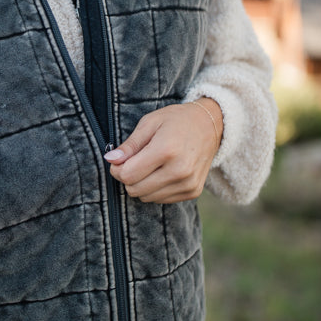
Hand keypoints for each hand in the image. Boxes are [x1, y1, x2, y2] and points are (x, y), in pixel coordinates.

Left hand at [103, 99, 221, 202]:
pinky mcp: (193, 191)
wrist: (210, 125)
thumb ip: (130, 145)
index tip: (119, 160)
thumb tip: (111, 160)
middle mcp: (179, 170)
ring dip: (142, 184)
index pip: (128, 175)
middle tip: (134, 161)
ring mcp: (188, 183)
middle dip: (128, 177)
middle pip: (135, 189)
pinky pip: (161, 200)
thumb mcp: (149, 123)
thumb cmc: (176, 120)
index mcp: (166, 150)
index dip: (117, 169)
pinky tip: (162, 172)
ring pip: (146, 197)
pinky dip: (155, 189)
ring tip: (151, 165)